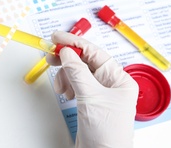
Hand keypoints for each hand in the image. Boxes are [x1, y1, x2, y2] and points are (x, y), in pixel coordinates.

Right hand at [46, 31, 137, 147]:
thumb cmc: (107, 133)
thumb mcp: (91, 97)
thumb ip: (78, 72)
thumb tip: (67, 52)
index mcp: (118, 79)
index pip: (94, 52)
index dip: (74, 42)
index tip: (57, 37)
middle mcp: (110, 83)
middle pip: (84, 60)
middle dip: (67, 59)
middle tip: (51, 56)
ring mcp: (99, 92)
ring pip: (77, 72)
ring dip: (65, 76)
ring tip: (61, 88)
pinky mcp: (89, 101)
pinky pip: (75, 84)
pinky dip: (67, 85)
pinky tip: (66, 94)